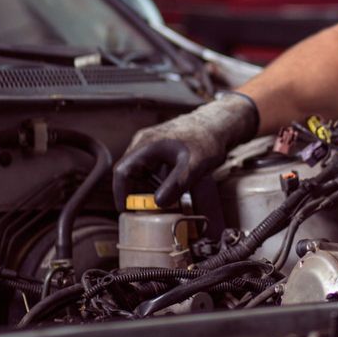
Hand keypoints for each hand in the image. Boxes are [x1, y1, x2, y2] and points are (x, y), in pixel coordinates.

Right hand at [113, 92, 258, 207]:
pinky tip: (168, 191)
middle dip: (133, 194)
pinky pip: (148, 169)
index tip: (126, 211)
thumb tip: (158, 203)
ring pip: (138, 172)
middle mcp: (143, 143)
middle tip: (145, 212)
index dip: (120, 193)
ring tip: (159, 203)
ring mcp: (149, 145)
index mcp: (146, 144)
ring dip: (144, 189)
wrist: (217, 124)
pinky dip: (153, 183)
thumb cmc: (207, 139)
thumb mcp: (194, 165)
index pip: (122, 172)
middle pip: (127, 173)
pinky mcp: (157, 149)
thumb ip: (177, 183)